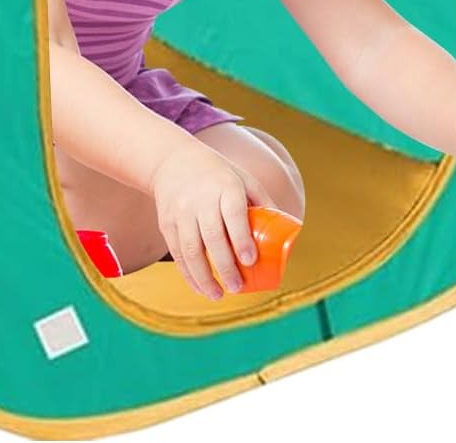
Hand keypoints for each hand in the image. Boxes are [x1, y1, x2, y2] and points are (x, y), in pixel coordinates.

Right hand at [148, 140, 279, 299]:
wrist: (172, 159)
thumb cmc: (217, 174)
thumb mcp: (242, 178)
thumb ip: (262, 203)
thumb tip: (289, 232)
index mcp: (225, 187)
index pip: (233, 214)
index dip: (241, 238)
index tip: (250, 260)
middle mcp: (200, 199)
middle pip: (212, 237)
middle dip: (225, 266)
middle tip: (237, 287)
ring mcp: (181, 211)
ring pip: (191, 249)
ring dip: (204, 277)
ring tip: (218, 295)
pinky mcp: (166, 222)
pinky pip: (177, 252)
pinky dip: (188, 273)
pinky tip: (200, 287)